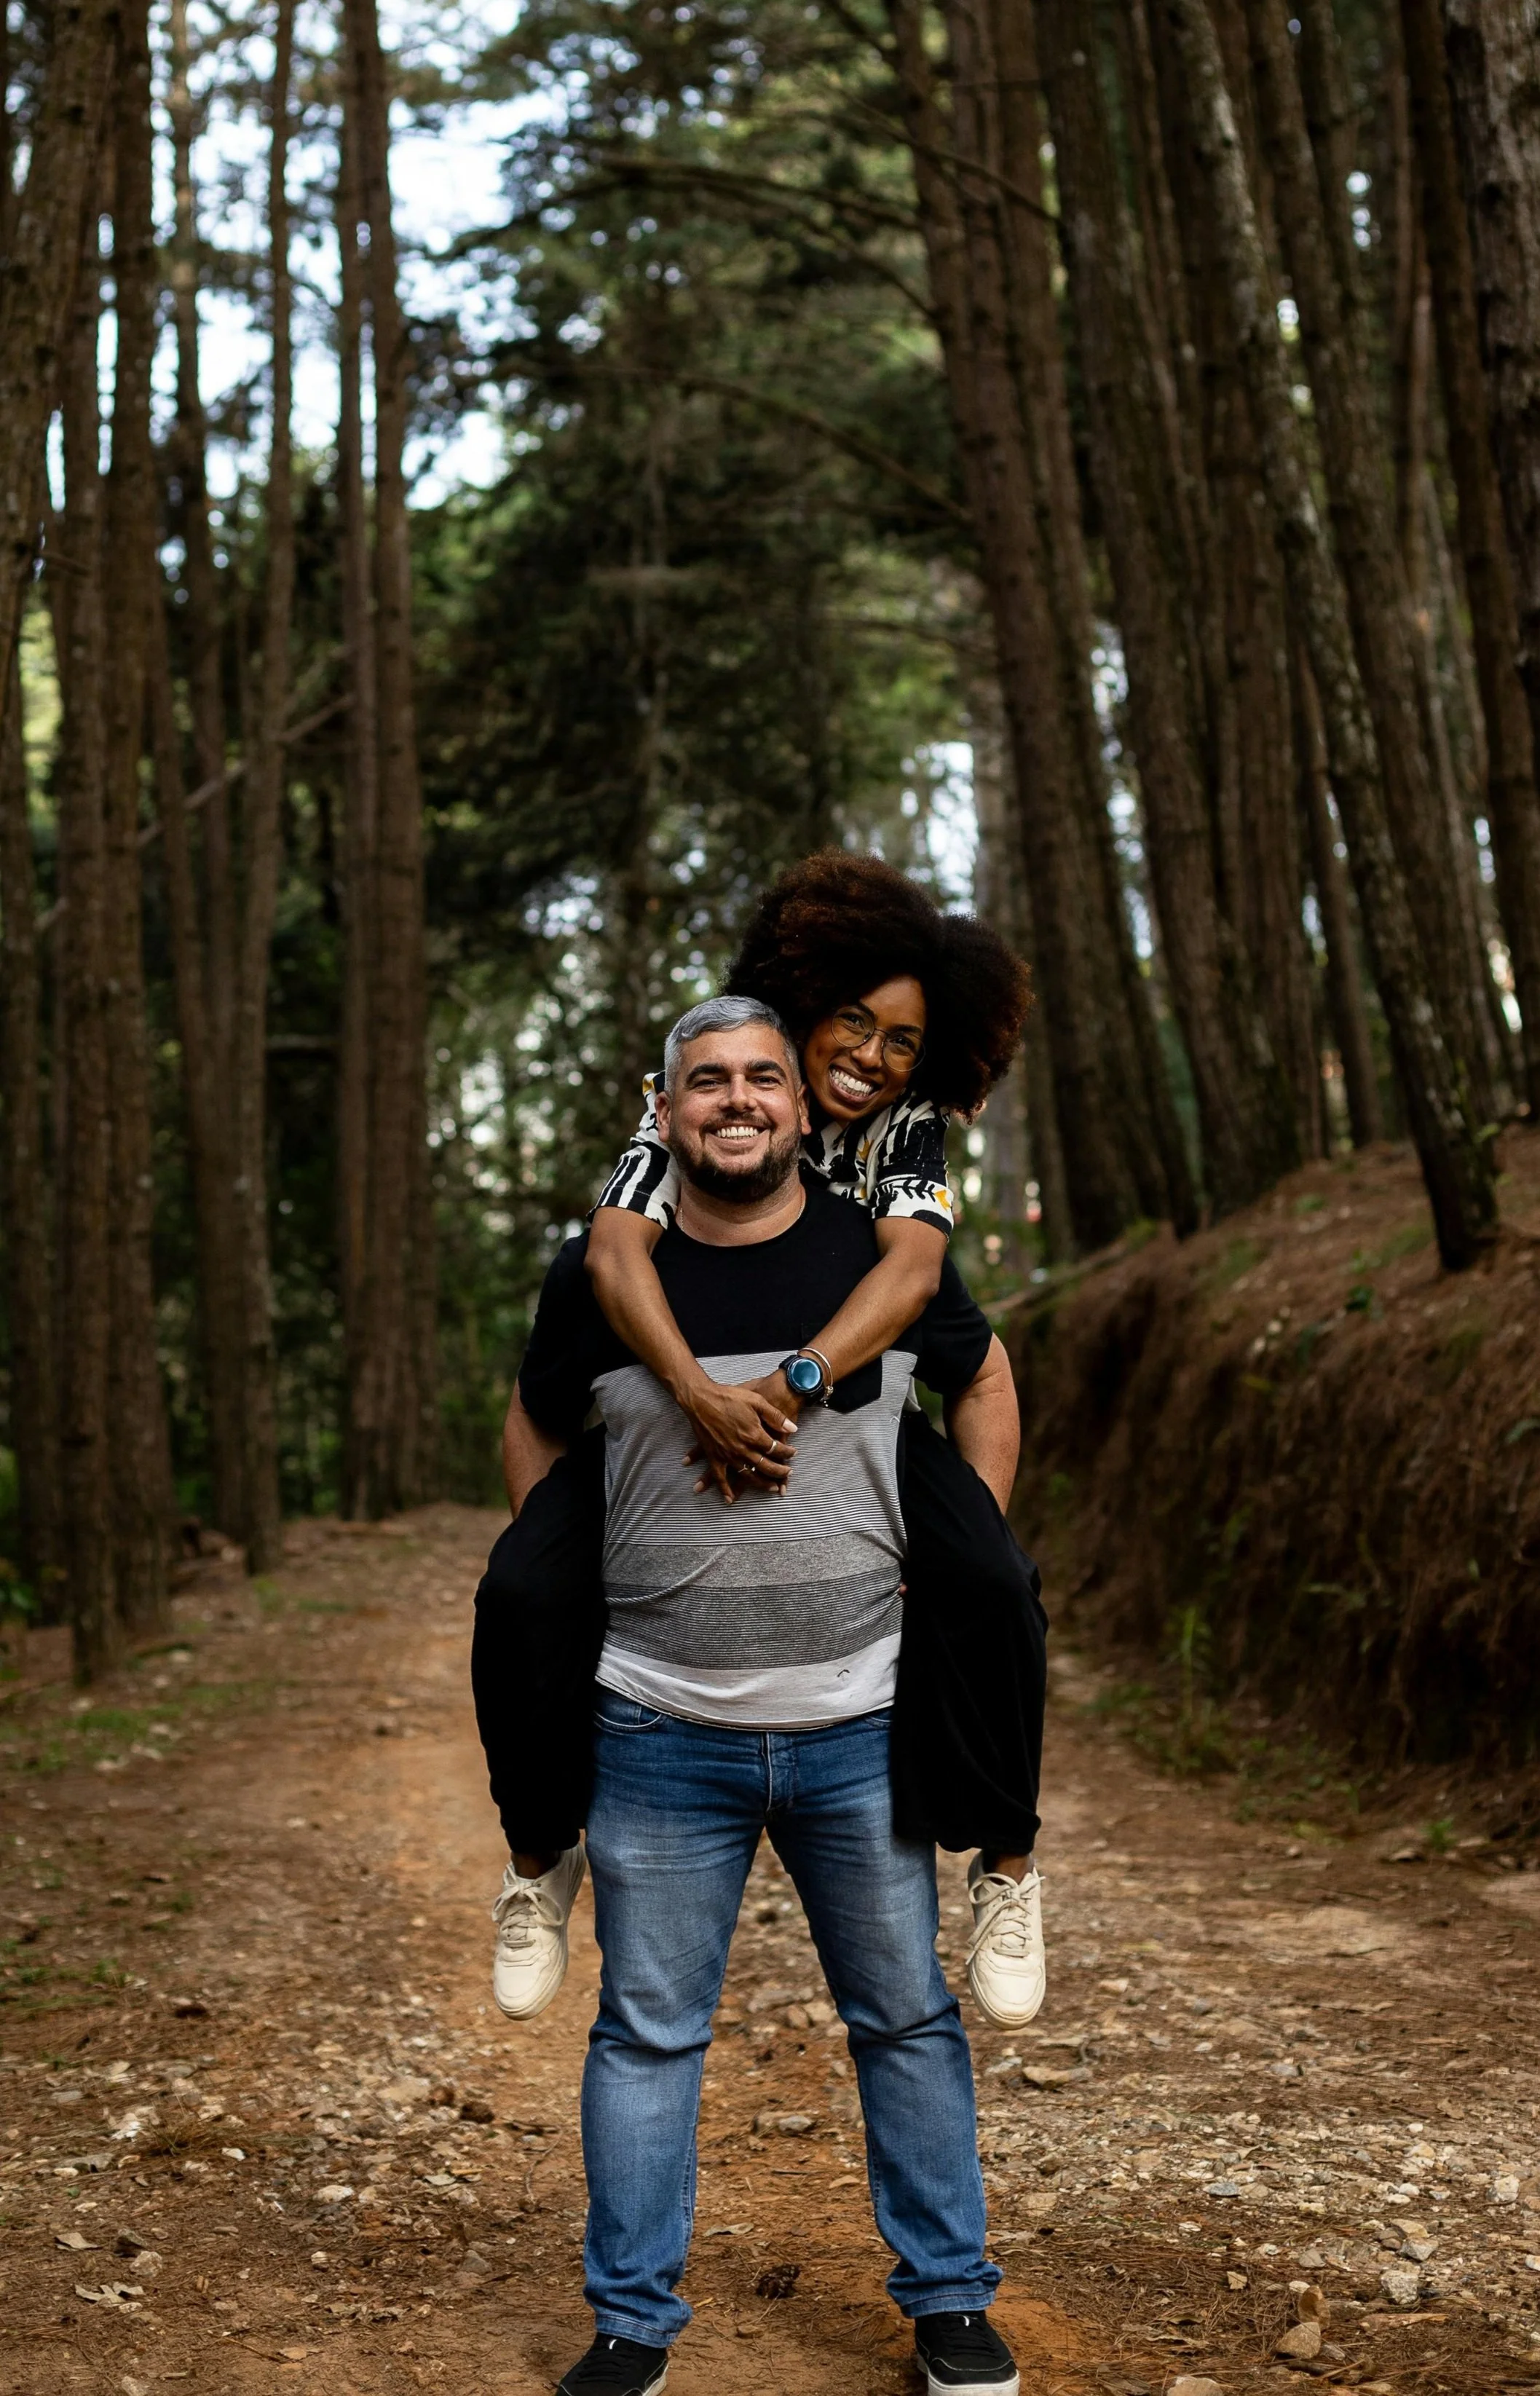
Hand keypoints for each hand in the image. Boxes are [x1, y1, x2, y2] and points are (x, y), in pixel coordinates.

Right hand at [680, 1371, 799, 1502]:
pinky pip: (720, 1477)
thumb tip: (793, 1428)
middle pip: (766, 1467)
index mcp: (754, 1435)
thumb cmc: (729, 1396)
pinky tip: (730, 1499)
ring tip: (772, 1488)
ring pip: (748, 1476)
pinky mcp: (714, 1456)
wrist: (701, 1398)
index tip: (793, 1452)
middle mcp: (742, 1449)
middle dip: (780, 1472)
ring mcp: (727, 1455)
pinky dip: (725, 1489)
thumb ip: (775, 1416)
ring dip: (761, 1484)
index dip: (787, 1452)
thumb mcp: (756, 1400)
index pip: (776, 1449)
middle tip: (788, 1472)